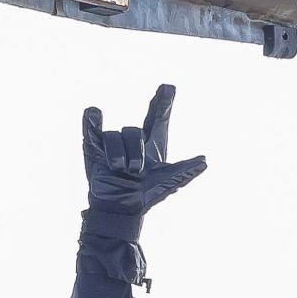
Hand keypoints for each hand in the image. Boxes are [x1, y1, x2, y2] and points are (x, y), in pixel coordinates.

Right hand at [82, 83, 209, 216]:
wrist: (120, 210)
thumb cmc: (145, 197)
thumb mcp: (167, 182)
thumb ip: (185, 170)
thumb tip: (205, 161)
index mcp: (152, 146)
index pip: (158, 119)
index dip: (163, 103)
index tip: (169, 88)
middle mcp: (132, 142)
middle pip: (137, 130)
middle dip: (143, 135)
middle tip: (150, 135)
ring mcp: (113, 144)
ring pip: (118, 135)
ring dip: (121, 156)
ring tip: (123, 173)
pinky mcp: (94, 148)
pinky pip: (92, 127)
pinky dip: (92, 121)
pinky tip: (96, 114)